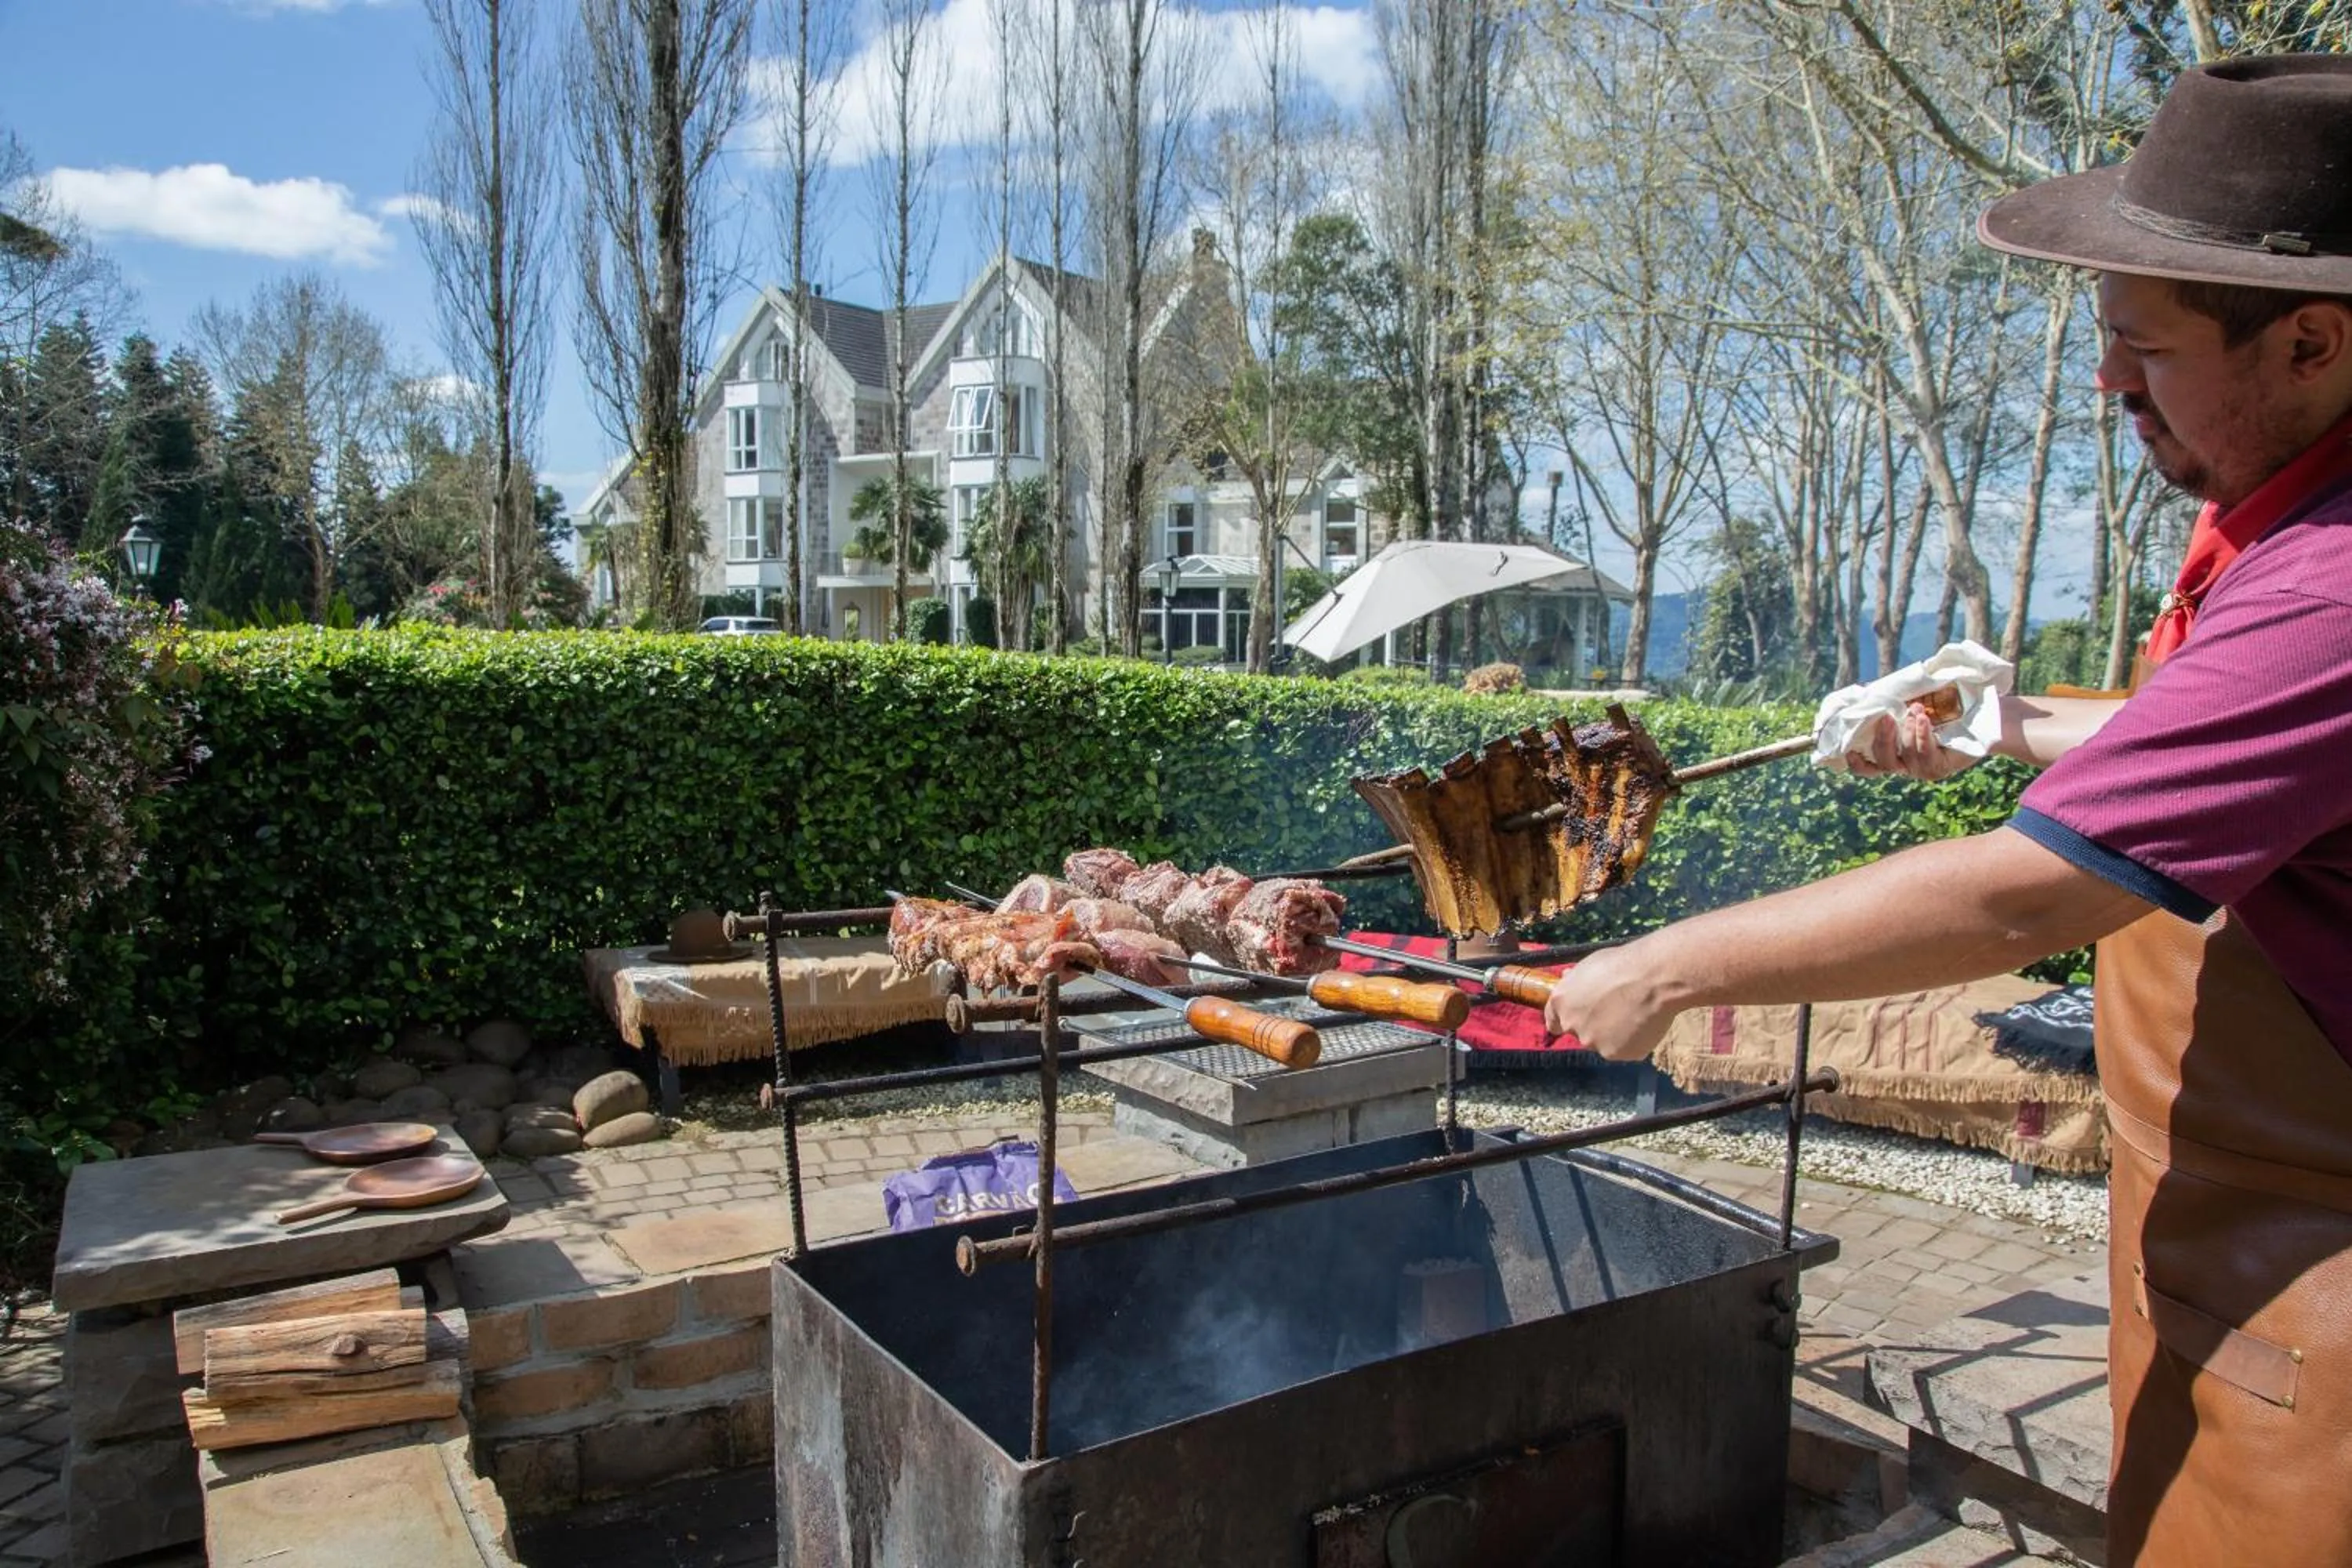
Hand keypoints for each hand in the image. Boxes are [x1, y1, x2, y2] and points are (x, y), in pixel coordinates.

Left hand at [1542, 944, 1678, 1062]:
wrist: (1653, 978)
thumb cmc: (1622, 964)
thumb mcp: (1590, 965)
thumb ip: (1576, 980)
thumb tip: (1568, 979)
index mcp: (1561, 1002)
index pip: (1554, 1021)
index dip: (1568, 1018)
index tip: (1580, 1015)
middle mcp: (1573, 1025)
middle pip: (1579, 1032)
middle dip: (1593, 1025)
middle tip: (1615, 1010)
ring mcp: (1594, 1043)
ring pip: (1602, 1042)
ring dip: (1613, 1034)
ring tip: (1634, 1014)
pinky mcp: (1617, 1054)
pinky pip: (1624, 1049)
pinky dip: (1633, 1041)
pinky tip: (1643, 1023)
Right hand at [1844, 700, 1978, 781]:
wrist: (1981, 713)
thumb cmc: (1944, 704)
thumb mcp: (1911, 700)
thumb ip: (1889, 700)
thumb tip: (1865, 692)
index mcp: (1894, 752)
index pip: (1870, 766)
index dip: (1857, 763)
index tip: (1850, 751)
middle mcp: (1905, 765)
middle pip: (1883, 761)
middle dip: (1883, 739)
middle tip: (1886, 717)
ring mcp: (1922, 768)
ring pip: (1905, 756)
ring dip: (1907, 732)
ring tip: (1916, 709)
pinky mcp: (1940, 767)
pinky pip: (1925, 754)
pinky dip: (1921, 735)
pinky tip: (1923, 719)